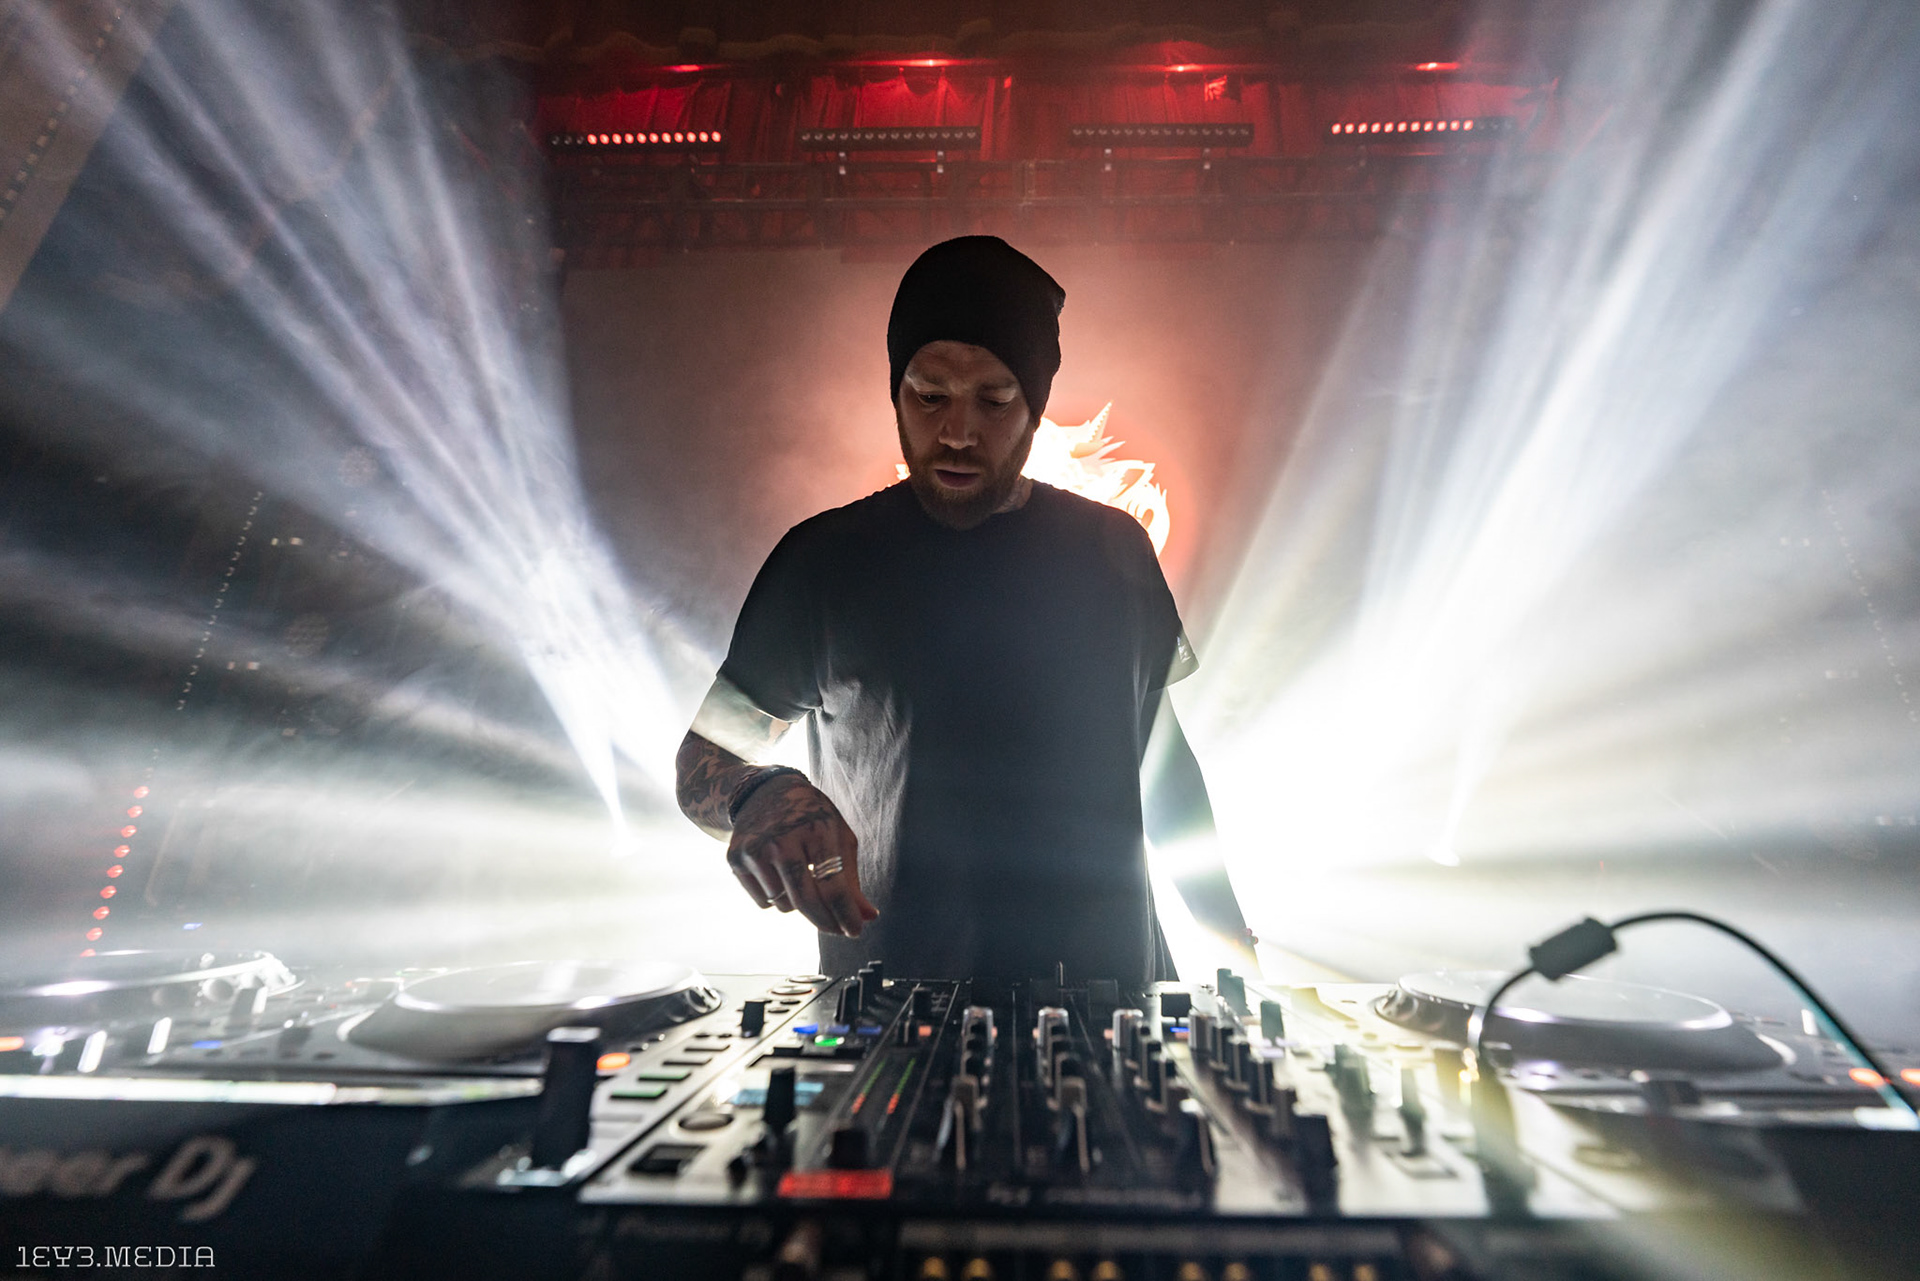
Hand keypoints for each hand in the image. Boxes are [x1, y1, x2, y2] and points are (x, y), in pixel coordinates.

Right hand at [726, 773, 877, 937]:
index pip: (832, 885)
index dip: (846, 914)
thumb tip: (868, 917)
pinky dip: (776, 898)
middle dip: (826, 922)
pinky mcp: (735, 859)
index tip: (856, 931)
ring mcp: (756, 850)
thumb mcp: (837, 836)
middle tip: (838, 929)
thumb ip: (851, 879)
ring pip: (785, 905)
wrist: (764, 792)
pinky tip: (777, 873)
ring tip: (799, 876)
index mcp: (816, 829)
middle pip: (806, 900)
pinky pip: (764, 902)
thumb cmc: (810, 816)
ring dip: (798, 904)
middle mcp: (782, 840)